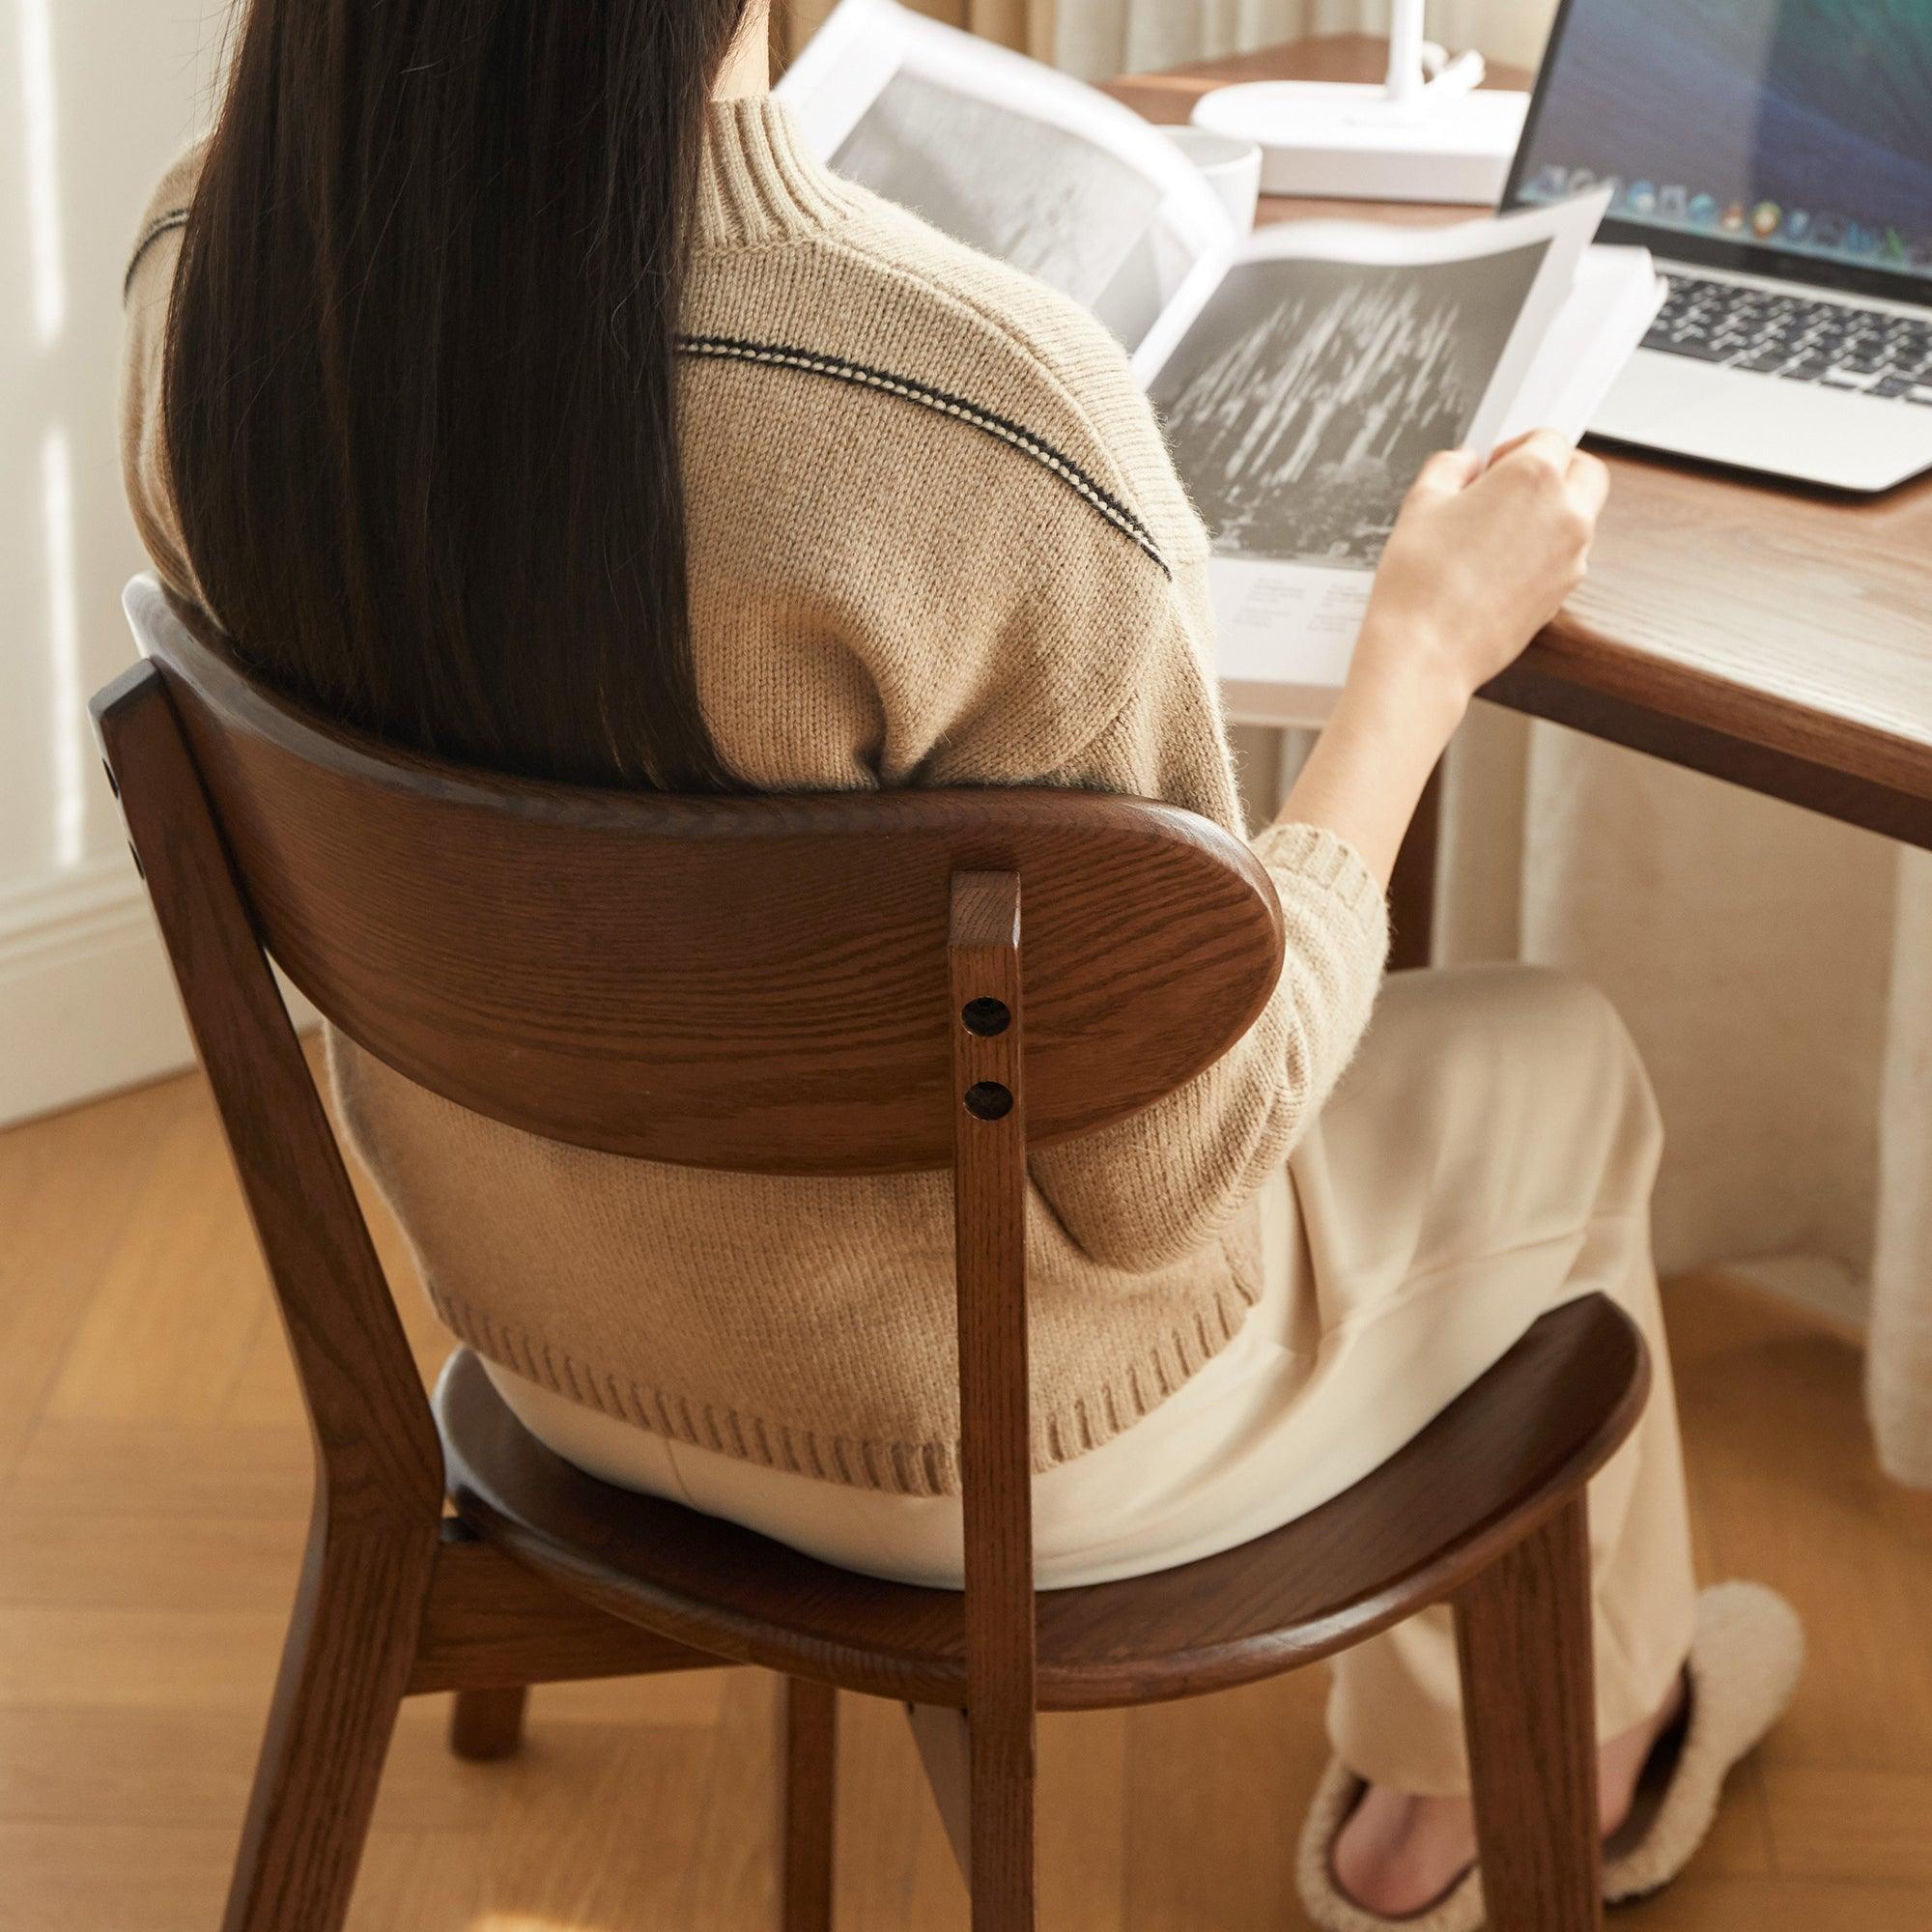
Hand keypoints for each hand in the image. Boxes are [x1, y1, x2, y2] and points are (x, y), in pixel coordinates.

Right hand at [1352, 429, 1610, 725]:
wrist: (1426, 651)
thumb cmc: (1420, 581)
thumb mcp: (1421, 503)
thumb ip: (1450, 467)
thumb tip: (1466, 463)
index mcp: (1534, 477)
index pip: (1551, 438)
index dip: (1518, 446)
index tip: (1494, 466)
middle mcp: (1566, 512)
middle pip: (1586, 471)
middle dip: (1557, 470)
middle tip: (1516, 487)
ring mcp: (1572, 556)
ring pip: (1580, 516)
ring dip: (1552, 513)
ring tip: (1499, 533)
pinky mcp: (1564, 592)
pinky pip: (1565, 557)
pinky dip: (1544, 552)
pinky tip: (1498, 568)